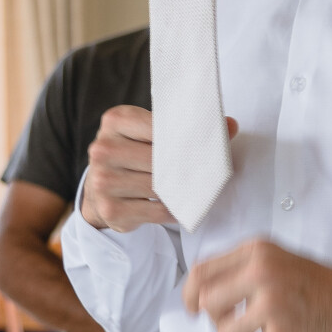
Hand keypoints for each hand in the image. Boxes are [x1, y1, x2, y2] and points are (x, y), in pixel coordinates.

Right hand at [81, 106, 237, 230]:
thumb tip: (231, 125)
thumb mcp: (151, 132)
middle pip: (160, 159)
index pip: (160, 126)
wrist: (100, 188)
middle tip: (209, 169)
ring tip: (195, 187)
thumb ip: (186, 128)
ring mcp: (103, 181)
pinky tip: (180, 206)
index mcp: (115, 120)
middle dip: (188, 166)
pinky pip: (158, 211)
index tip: (209, 143)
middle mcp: (103, 149)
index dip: (188, 137)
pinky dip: (174, 210)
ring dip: (183, 190)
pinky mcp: (111, 209)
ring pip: (160, 187)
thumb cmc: (133, 154)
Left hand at [183, 238, 331, 331]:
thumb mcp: (282, 262)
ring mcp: (273, 304)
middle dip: (219, 323)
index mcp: (258, 252)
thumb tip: (202, 297)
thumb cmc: (325, 289)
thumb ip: (246, 272)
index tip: (193, 310)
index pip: (202, 271)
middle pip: (207, 305)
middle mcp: (262, 272)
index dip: (190, 295)